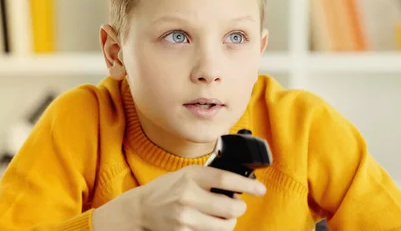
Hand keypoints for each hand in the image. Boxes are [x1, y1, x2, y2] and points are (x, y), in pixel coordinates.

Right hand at [91, 164, 266, 230]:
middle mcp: (187, 196)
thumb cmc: (167, 190)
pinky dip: (214, 230)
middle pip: (230, 208)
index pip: (226, 180)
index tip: (261, 189)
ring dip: (228, 222)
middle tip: (237, 206)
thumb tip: (239, 184)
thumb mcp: (186, 175)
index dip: (248, 186)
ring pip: (224, 226)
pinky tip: (207, 223)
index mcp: (191, 176)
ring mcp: (184, 218)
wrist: (140, 210)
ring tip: (220, 216)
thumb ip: (209, 177)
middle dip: (239, 209)